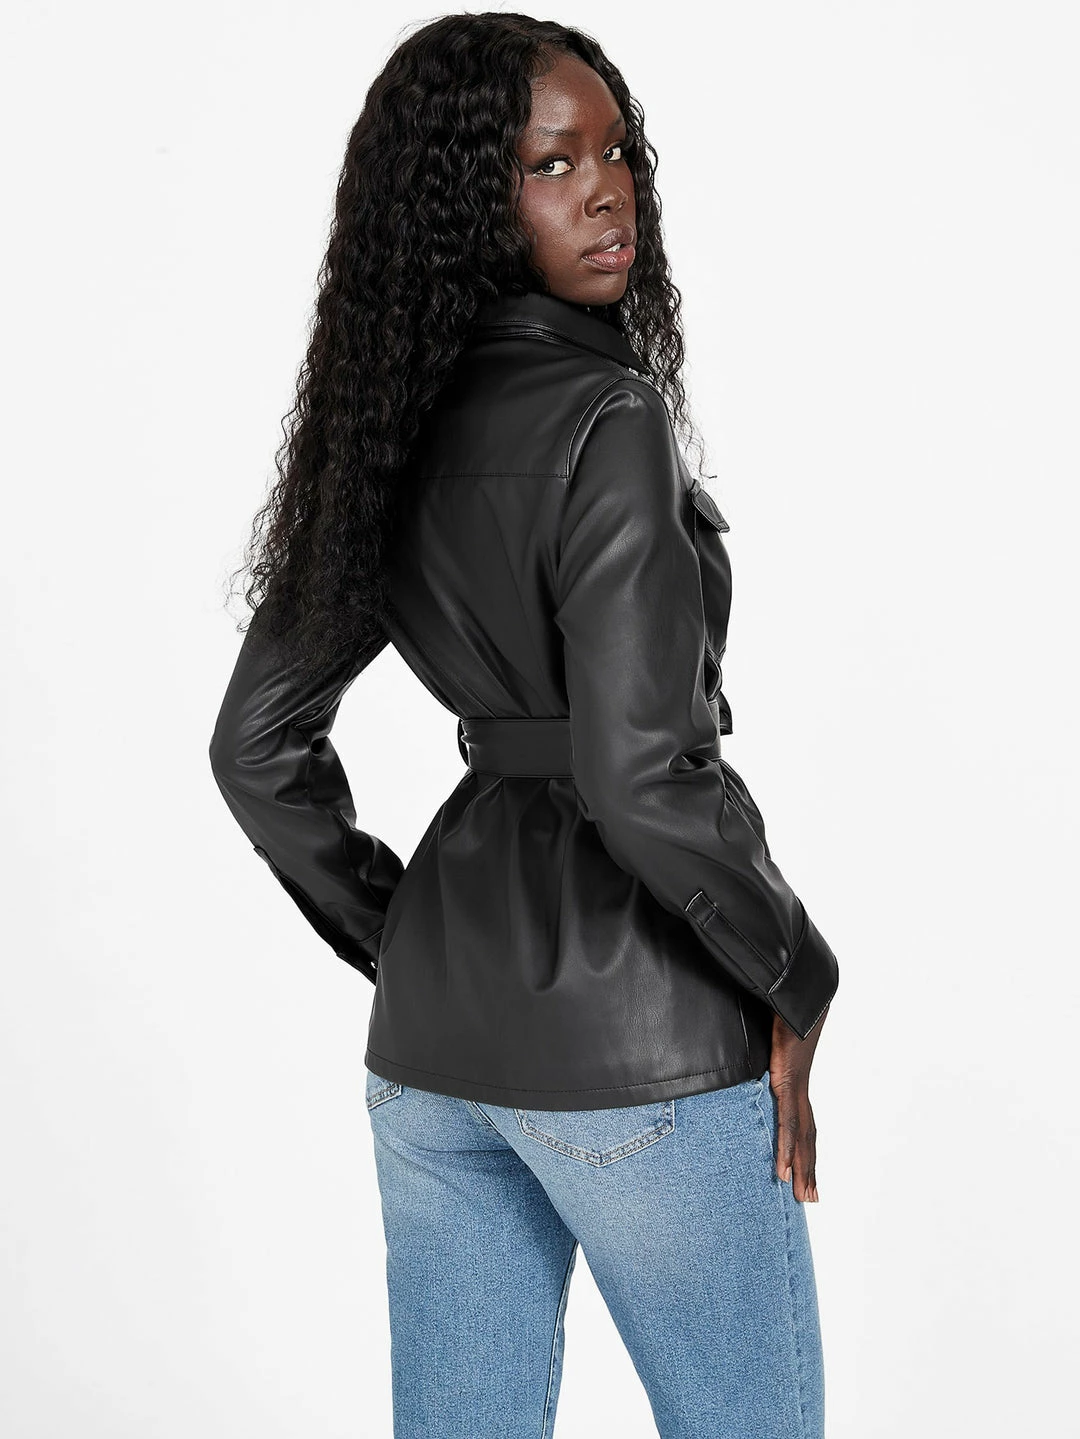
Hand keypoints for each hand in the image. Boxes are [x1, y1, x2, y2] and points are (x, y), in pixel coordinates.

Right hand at [768, 1004, 828, 1202]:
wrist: (795, 992)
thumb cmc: (782, 1009)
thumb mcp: (765, 1038)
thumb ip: (758, 1052)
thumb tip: (747, 1054)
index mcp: (794, 1082)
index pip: (801, 1122)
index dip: (804, 1148)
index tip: (803, 1170)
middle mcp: (798, 1089)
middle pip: (807, 1137)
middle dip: (809, 1168)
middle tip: (811, 1198)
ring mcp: (795, 1087)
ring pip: (801, 1137)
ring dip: (802, 1167)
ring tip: (802, 1195)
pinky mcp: (788, 1082)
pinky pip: (787, 1123)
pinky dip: (787, 1148)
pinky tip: (784, 1169)